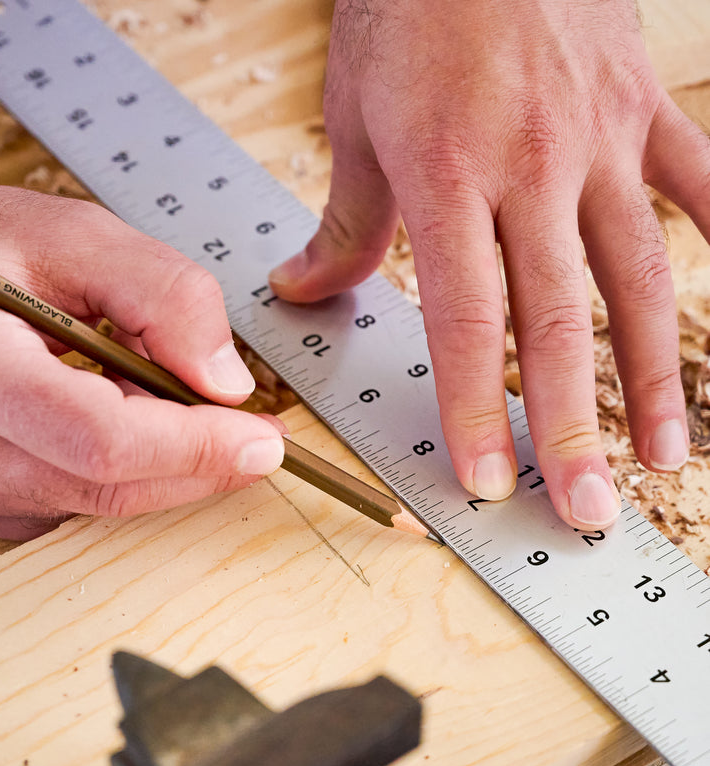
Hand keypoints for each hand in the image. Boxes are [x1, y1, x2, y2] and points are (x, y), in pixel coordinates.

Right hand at [0, 113, 283, 538]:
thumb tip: (227, 384)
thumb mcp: (76, 235)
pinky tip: (102, 422)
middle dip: (197, 465)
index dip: (196, 448)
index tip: (262, 443)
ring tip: (158, 402)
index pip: (104, 441)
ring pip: (95, 504)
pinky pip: (65, 507)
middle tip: (250, 436)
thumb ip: (166, 296)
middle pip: (110, 488)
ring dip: (154, 463)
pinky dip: (108, 473)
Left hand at [270, 0, 709, 529]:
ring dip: (652, 377)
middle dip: (570, 428)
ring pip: (638, 279)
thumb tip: (301, 290)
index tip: (482, 481)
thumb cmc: (406, 11)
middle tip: (583, 511)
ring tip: (662, 457)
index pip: (465, 324)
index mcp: (447, 181)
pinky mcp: (644, 108)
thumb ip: (343, 223)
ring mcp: (599, 141)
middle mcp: (531, 172)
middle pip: (557, 324)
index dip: (475, 410)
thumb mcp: (353, 121)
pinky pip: (702, 184)